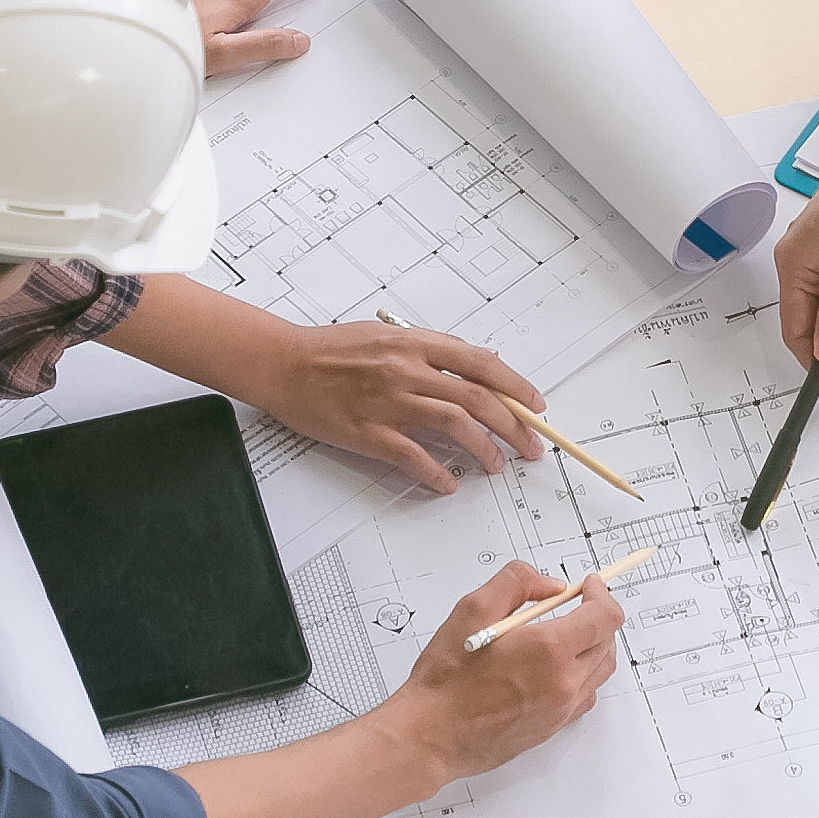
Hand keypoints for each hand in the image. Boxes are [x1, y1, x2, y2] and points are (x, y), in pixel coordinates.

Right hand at [254, 318, 547, 495]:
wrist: (284, 364)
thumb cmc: (332, 349)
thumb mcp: (388, 334)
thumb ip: (431, 348)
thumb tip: (476, 363)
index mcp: (414, 343)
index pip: (480, 364)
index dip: (515, 385)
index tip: (535, 405)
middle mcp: (406, 370)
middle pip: (476, 399)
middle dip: (512, 425)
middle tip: (529, 446)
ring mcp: (388, 403)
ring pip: (454, 426)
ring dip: (484, 449)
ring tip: (496, 466)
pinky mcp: (368, 433)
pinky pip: (413, 457)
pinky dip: (437, 473)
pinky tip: (450, 483)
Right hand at [369, 562, 626, 780]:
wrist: (430, 736)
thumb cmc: (447, 679)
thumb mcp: (472, 610)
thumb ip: (516, 582)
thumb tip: (551, 586)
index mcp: (550, 650)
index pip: (605, 617)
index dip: (600, 594)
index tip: (586, 586)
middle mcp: (564, 683)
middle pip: (607, 643)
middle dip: (596, 619)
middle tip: (572, 607)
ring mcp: (561, 710)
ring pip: (599, 672)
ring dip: (591, 647)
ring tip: (560, 636)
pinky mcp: (552, 729)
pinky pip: (583, 696)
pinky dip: (580, 676)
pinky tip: (551, 668)